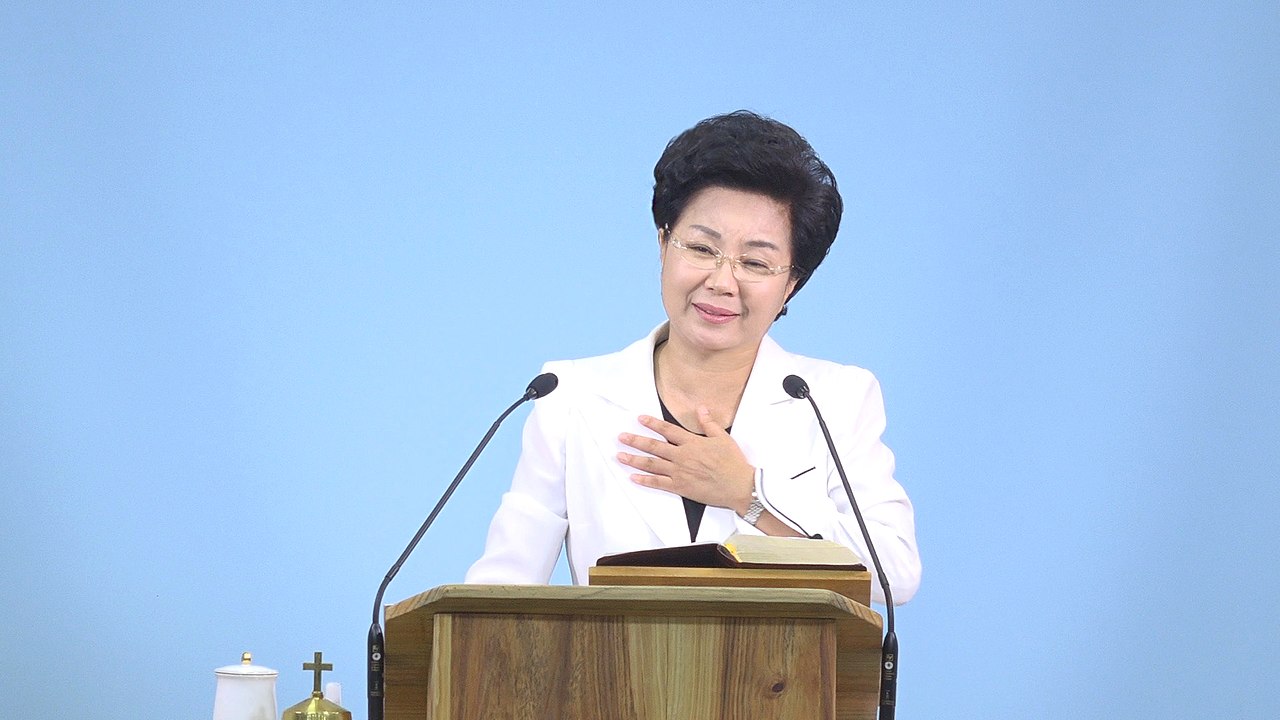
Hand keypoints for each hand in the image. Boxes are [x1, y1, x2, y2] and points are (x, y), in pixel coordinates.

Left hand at [617, 407, 754, 512]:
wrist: (738, 486)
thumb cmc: (732, 463)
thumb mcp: (722, 438)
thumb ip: (709, 423)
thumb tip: (700, 408)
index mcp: (692, 442)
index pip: (668, 430)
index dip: (653, 424)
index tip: (640, 419)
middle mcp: (682, 456)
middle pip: (654, 447)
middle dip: (636, 441)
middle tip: (621, 437)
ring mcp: (679, 472)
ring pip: (652, 464)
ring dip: (635, 459)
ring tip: (620, 456)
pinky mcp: (680, 487)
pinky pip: (659, 483)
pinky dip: (645, 480)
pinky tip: (633, 477)